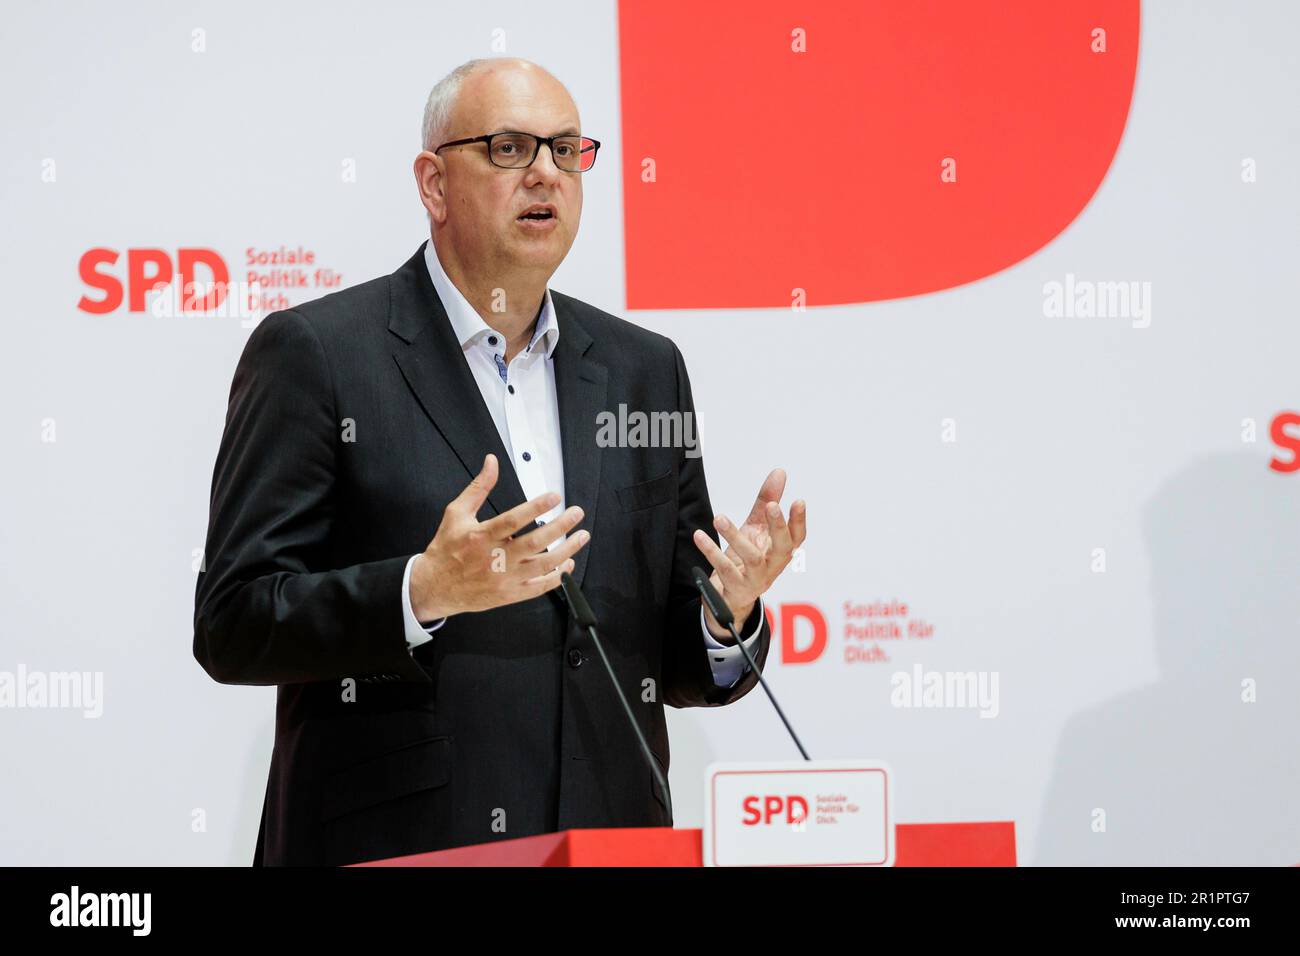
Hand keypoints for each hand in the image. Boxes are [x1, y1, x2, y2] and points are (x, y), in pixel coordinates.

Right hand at [410, 454, 589, 619]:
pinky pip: (538, 588)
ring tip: (581, 537)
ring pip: (542, 566)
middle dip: (560, 527)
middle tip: (576, 514)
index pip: (513, 520)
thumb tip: (491, 462)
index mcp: (481, 537)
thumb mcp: (457, 513)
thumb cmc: (447, 549)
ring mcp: (504, 579)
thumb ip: (479, 487)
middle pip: (534, 542)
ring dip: (566, 551)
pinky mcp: (509, 595)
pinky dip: (556, 577)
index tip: (555, 496)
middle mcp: (495, 559)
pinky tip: (567, 565)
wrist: (435, 587)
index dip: (536, 507)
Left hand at [693, 468, 805, 639]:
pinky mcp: (736, 587)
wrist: (731, 596)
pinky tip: (700, 536)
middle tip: (771, 506)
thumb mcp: (756, 528)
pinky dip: (711, 552)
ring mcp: (756, 579)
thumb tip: (779, 472)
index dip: (799, 520)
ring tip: (719, 518)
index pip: (797, 536)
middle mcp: (773, 566)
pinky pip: (724, 569)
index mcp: (780, 551)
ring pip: (752, 558)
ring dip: (735, 536)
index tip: (798, 500)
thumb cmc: (747, 559)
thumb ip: (766, 501)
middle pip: (783, 547)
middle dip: (778, 526)